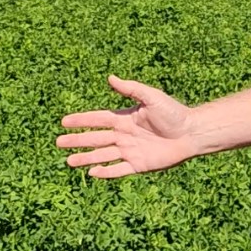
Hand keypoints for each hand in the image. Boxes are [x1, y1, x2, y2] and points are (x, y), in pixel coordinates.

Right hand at [57, 75, 196, 178]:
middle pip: (96, 139)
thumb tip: (110, 77)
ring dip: (86, 158)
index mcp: (125, 118)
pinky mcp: (139, 165)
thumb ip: (131, 89)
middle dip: (77, 141)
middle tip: (58, 143)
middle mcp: (125, 135)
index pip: (98, 119)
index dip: (81, 120)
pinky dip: (106, 172)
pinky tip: (92, 173)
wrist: (192, 132)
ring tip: (68, 161)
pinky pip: (119, 170)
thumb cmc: (174, 112)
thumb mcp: (151, 97)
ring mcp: (131, 151)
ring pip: (103, 155)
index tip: (64, 121)